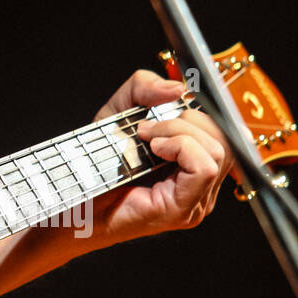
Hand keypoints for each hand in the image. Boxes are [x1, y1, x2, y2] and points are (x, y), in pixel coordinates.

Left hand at [85, 69, 233, 247]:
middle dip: (184, 121)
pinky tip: (154, 150)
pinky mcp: (182, 210)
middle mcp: (203, 186)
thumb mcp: (120, 110)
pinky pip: (204, 167)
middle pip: (224, 138)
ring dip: (178, 132)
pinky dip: (180, 147)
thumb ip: (145, 87)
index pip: (224, 131)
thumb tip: (177, 88)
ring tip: (147, 140)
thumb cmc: (97, 161)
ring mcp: (196, 201)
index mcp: (196, 165)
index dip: (196, 113)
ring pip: (217, 150)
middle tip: (146, 129)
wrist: (73, 196)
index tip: (159, 115)